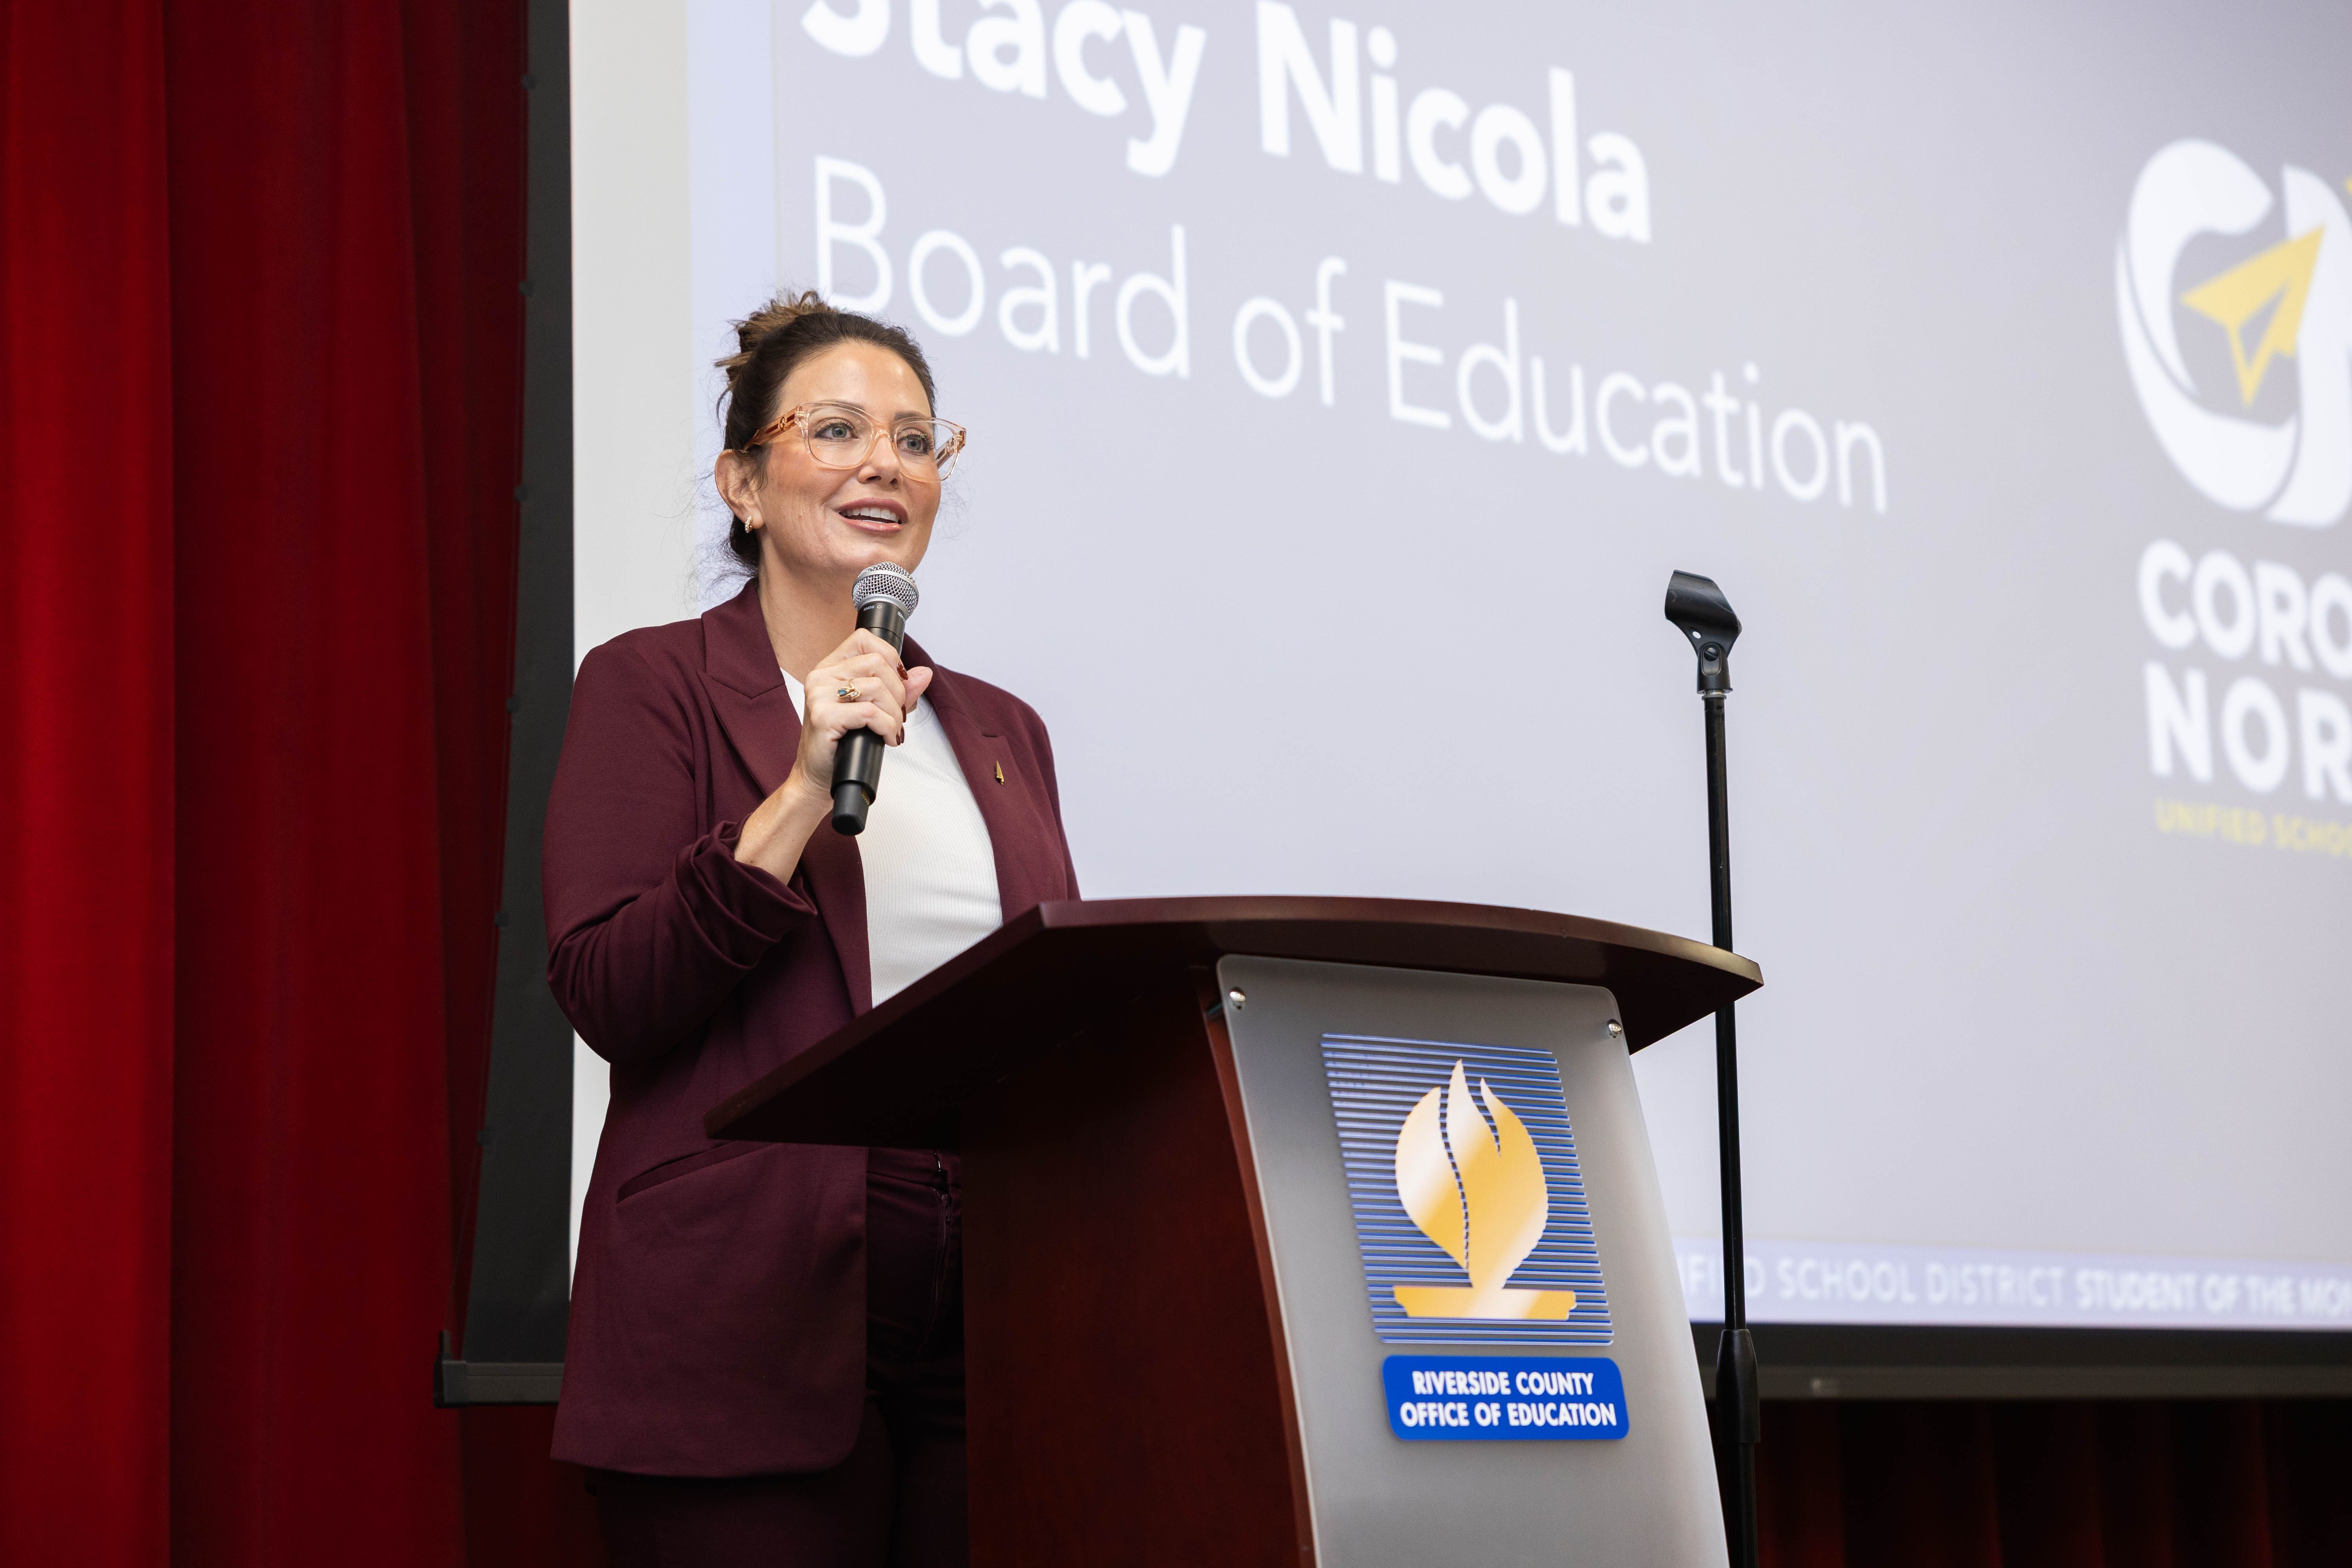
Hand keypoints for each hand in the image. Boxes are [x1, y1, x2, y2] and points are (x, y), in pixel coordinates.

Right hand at [785, 628, 935, 806]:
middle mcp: (821, 676)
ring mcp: (819, 694)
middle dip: (899, 693)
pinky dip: (886, 726)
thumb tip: (924, 673)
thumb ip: (900, 691)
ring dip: (894, 714)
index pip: (864, 640)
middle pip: (877, 663)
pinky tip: (886, 738)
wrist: (818, 776)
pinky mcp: (823, 716)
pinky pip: (870, 712)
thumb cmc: (843, 743)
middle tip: (898, 716)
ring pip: (876, 687)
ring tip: (892, 730)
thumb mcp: (875, 711)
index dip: (891, 657)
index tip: (900, 683)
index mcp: (831, 668)